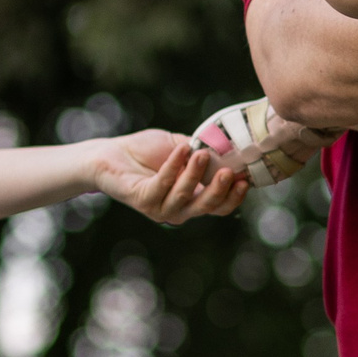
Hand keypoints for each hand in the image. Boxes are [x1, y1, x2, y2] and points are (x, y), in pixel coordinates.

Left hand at [93, 130, 247, 221]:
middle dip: (220, 191)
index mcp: (192, 200)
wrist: (111, 154)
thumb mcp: (182, 147)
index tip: (246, 178)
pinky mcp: (142, 199)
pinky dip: (173, 165)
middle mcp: (178, 209)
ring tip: (201, 153)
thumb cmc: (147, 152)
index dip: (234, 197)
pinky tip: (181, 149)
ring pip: (184, 197)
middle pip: (206, 208)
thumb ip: (204, 150)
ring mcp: (159, 208)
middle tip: (229, 171)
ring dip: (195, 174)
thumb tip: (229, 146)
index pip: (219, 207)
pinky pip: (162, 184)